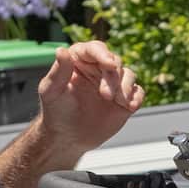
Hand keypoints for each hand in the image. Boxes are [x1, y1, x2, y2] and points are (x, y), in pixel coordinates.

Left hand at [37, 41, 144, 157]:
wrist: (69, 138)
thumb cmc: (56, 112)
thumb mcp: (51, 92)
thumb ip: (58, 71)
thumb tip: (61, 50)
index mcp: (79, 61)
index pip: (94, 49)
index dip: (103, 54)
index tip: (110, 64)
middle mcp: (98, 68)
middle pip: (114, 62)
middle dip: (113, 77)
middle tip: (106, 95)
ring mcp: (113, 83)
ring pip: (128, 74)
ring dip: (125, 87)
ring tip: (118, 102)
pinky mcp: (124, 98)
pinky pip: (137, 92)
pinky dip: (136, 97)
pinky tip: (130, 107)